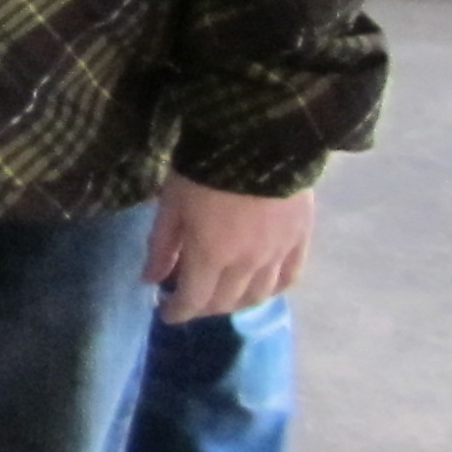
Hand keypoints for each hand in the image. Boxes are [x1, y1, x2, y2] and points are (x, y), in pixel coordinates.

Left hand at [140, 173, 312, 322]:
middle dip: (202, 307)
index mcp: (210, 256)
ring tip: (221, 294)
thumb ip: (161, 245)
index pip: (193, 301)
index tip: (165, 313)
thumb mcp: (171, 203)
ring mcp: (278, 254)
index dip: (177, 312)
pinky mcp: (301, 240)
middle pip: (225, 302)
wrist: (258, 138)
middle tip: (189, 298)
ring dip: (235, 302)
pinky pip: (289, 278)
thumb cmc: (204, 168)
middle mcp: (247, 265)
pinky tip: (261, 287)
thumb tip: (150, 280)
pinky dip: (272, 290)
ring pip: (258, 296)